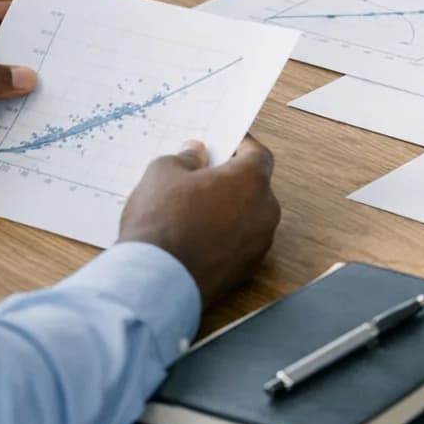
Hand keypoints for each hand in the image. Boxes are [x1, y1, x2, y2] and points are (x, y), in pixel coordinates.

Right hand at [118, 137, 280, 306]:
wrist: (157, 281)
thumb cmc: (162, 224)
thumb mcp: (163, 174)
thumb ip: (186, 158)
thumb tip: (196, 155)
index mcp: (251, 181)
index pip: (258, 154)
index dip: (242, 145)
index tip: (229, 143)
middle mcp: (265, 212)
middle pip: (254, 187)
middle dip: (231, 180)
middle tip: (203, 176)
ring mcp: (259, 244)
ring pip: (248, 217)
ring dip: (228, 210)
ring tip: (194, 209)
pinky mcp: (247, 269)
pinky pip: (240, 242)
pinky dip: (225, 236)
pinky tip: (197, 237)